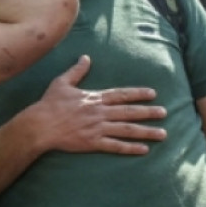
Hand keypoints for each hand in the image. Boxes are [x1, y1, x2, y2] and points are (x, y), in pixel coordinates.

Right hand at [17, 55, 166, 154]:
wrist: (40, 125)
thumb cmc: (49, 104)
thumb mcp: (62, 83)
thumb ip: (76, 71)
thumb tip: (86, 57)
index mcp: (94, 98)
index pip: (121, 95)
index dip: (138, 94)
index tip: (153, 94)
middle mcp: (100, 112)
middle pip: (129, 112)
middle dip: (149, 112)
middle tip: (164, 113)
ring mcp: (97, 128)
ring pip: (127, 130)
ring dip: (146, 132)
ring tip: (162, 134)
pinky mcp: (93, 143)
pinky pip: (116, 146)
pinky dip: (130, 148)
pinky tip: (144, 149)